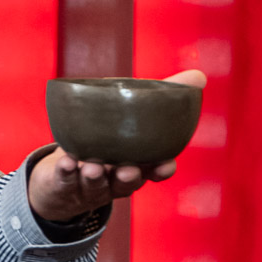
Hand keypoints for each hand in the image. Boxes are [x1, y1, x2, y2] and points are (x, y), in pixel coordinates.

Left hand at [27, 68, 207, 222]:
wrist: (63, 173)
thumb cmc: (108, 141)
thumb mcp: (133, 119)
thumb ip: (164, 100)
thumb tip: (199, 76)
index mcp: (136, 166)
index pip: (154, 172)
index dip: (162, 171)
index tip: (165, 166)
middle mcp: (115, 179)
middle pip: (126, 182)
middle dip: (128, 178)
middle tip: (127, 170)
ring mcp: (90, 185)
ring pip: (95, 184)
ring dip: (95, 177)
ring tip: (92, 167)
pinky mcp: (64, 184)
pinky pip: (65, 180)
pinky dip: (67, 172)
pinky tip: (67, 162)